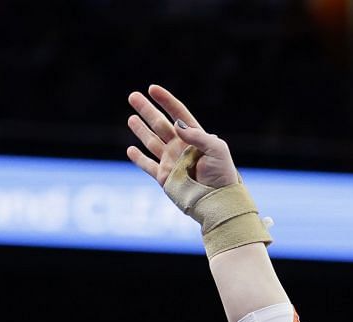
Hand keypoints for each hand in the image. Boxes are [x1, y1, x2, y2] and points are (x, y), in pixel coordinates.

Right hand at [125, 86, 242, 195]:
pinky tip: (131, 150)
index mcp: (194, 137)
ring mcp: (171, 161)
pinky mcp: (164, 177)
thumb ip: (197, 135)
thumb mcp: (217, 149)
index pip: (178, 114)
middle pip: (159, 124)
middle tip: (133, 96)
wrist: (217, 200)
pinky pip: (148, 165)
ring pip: (151, 142)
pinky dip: (138, 158)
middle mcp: (180, 147)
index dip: (166, 100)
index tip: (152, 89)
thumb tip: (176, 123)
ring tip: (131, 118)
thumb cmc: (222, 174)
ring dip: (140, 130)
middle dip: (146, 110)